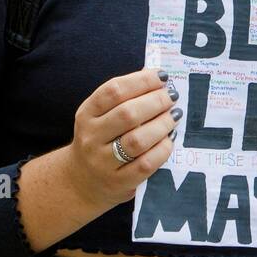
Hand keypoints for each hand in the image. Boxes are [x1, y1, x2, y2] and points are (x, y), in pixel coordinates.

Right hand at [70, 68, 179, 209]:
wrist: (81, 181)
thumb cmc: (100, 140)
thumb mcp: (100, 116)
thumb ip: (124, 97)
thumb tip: (155, 75)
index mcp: (86, 114)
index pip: (113, 91)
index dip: (141, 81)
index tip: (162, 76)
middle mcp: (91, 137)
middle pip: (127, 114)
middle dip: (156, 101)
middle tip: (172, 96)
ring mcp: (103, 161)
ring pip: (137, 140)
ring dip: (162, 124)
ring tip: (174, 116)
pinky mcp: (119, 181)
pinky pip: (146, 164)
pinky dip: (162, 148)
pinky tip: (169, 138)